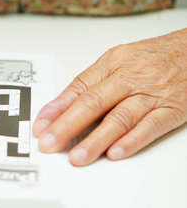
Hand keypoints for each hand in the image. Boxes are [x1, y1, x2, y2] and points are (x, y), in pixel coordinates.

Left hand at [33, 29, 186, 165]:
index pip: (78, 87)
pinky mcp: (171, 109)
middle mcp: (128, 78)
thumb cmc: (151, 57)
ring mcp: (150, 94)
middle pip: (93, 103)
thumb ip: (91, 83)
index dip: (57, 108)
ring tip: (78, 155)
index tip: (41, 124)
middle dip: (67, 125)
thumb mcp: (116, 61)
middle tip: (50, 142)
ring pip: (119, 118)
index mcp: (111, 64)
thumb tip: (61, 107)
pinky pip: (150, 126)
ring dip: (96, 139)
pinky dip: (132, 141)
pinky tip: (115, 152)